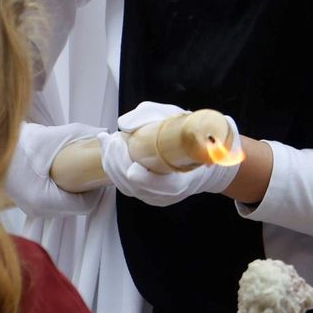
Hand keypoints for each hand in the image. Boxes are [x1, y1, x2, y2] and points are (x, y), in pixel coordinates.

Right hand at [3, 121, 104, 216]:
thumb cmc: (19, 142)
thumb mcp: (53, 136)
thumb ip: (82, 134)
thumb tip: (105, 133)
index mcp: (44, 200)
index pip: (84, 206)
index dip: (96, 190)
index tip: (100, 172)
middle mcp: (37, 210)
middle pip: (75, 207)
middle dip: (86, 189)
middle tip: (92, 169)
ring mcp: (30, 208)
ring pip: (64, 206)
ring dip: (74, 191)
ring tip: (79, 171)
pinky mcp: (26, 203)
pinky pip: (53, 202)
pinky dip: (62, 191)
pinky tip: (64, 175)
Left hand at [99, 101, 239, 206]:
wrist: (203, 152)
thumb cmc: (190, 135)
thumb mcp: (176, 117)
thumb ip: (150, 116)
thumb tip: (124, 125)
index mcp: (184, 181)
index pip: (161, 187)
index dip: (142, 175)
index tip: (127, 150)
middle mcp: (168, 195)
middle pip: (135, 186)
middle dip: (118, 161)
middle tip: (113, 139)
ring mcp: (155, 197)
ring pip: (126, 186)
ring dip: (113, 163)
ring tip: (108, 141)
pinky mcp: (146, 194)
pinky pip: (125, 185)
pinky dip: (114, 167)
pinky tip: (110, 150)